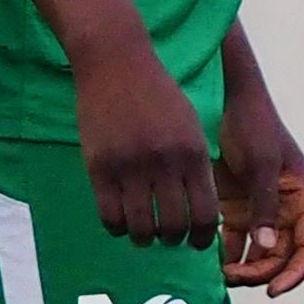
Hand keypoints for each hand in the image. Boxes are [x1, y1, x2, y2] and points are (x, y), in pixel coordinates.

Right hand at [72, 34, 218, 250]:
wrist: (116, 61)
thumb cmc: (157, 93)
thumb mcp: (190, 125)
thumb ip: (195, 165)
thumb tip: (201, 211)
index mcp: (193, 153)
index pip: (204, 215)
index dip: (200, 238)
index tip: (194, 242)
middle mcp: (164, 163)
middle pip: (174, 227)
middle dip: (172, 240)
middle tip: (166, 237)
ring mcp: (130, 166)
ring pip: (141, 228)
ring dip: (144, 239)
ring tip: (143, 233)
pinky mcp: (99, 166)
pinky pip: (109, 216)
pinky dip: (117, 227)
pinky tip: (120, 221)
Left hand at [217, 74, 303, 294]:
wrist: (225, 100)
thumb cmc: (252, 126)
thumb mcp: (261, 164)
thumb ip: (264, 205)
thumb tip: (266, 248)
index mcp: (303, 199)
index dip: (295, 274)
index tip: (273, 291)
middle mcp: (285, 209)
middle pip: (281, 257)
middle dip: (261, 273)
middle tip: (231, 278)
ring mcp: (260, 210)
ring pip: (257, 254)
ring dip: (242, 268)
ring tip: (218, 273)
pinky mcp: (236, 207)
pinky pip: (234, 241)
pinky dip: (225, 254)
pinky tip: (206, 259)